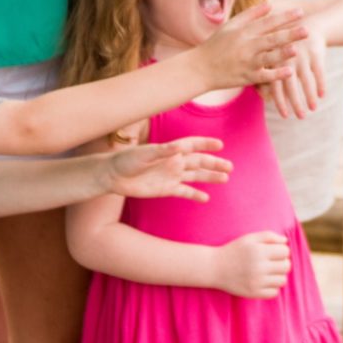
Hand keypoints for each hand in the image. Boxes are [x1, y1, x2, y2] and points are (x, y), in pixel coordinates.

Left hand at [110, 136, 231, 201]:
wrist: (113, 176)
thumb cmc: (126, 160)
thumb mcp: (144, 154)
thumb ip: (163, 151)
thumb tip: (179, 147)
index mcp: (170, 150)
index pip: (192, 145)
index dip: (206, 144)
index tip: (220, 145)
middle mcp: (174, 162)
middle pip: (199, 162)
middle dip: (214, 164)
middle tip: (229, 167)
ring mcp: (171, 176)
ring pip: (196, 176)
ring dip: (210, 177)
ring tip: (225, 179)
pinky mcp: (166, 189)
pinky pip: (185, 192)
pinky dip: (195, 195)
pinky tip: (206, 198)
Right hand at [198, 1, 306, 89]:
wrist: (200, 68)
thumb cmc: (216, 45)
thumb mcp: (231, 26)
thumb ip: (251, 15)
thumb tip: (270, 4)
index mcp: (244, 32)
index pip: (267, 22)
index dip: (285, 17)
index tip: (300, 12)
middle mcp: (246, 46)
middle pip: (271, 39)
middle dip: (289, 34)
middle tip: (306, 30)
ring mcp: (247, 63)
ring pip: (268, 58)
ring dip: (282, 54)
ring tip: (296, 50)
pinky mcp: (247, 78)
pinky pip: (264, 77)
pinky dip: (276, 75)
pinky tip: (289, 72)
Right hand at [213, 231, 291, 298]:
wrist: (214, 268)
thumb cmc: (234, 250)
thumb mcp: (250, 238)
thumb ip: (269, 236)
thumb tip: (286, 241)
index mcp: (259, 251)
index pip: (285, 251)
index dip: (282, 250)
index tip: (273, 251)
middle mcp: (259, 267)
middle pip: (286, 266)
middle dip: (282, 262)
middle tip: (272, 262)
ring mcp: (256, 282)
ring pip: (282, 280)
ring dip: (278, 275)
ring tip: (269, 272)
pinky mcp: (253, 293)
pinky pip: (274, 293)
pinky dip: (272, 287)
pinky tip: (264, 281)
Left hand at [262, 32, 327, 122]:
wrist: (307, 24)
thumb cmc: (286, 44)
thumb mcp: (275, 53)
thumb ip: (268, 73)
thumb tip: (263, 97)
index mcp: (273, 61)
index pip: (275, 85)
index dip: (280, 102)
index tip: (285, 115)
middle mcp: (286, 59)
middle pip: (290, 86)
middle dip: (296, 103)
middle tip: (300, 117)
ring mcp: (302, 56)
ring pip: (306, 81)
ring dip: (310, 96)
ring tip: (313, 108)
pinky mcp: (316, 53)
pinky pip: (319, 72)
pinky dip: (321, 84)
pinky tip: (322, 95)